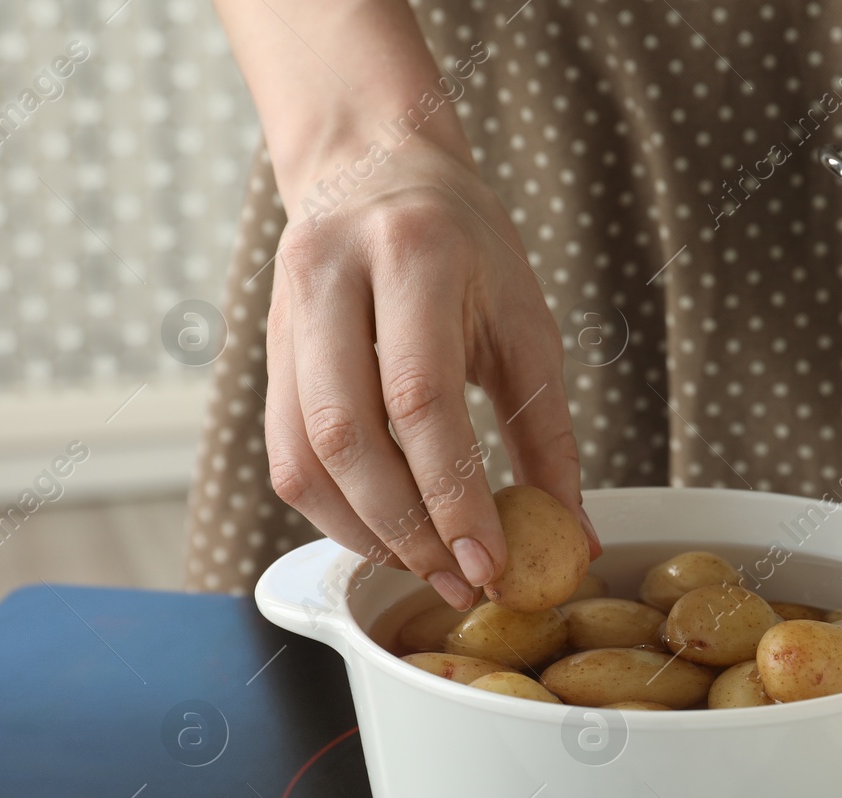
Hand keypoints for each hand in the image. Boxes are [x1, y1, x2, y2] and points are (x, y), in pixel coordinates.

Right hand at [264, 131, 598, 611]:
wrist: (375, 172)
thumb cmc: (470, 252)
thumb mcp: (527, 323)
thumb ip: (548, 433)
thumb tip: (577, 540)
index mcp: (414, 255)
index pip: (421, 398)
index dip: (453, 494)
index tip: (490, 563)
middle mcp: (331, 279)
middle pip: (348, 434)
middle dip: (405, 528)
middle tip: (457, 581)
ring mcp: (284, 314)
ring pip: (302, 454)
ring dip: (364, 531)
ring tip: (427, 567)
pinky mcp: (264, 353)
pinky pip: (285, 453)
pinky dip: (334, 511)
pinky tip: (385, 535)